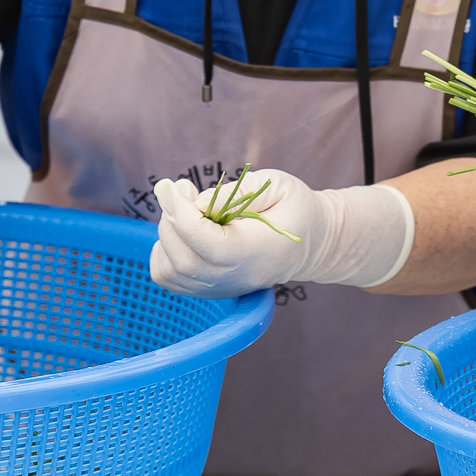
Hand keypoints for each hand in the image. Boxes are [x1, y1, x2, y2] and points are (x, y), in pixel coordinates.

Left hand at [149, 170, 412, 298]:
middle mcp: (236, 277)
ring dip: (165, 235)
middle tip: (179, 189)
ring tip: (184, 208)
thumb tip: (196, 204)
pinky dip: (163, 251)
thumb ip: (238, 192)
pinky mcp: (209, 289)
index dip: (184, 216)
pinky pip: (169, 277)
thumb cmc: (295, 208)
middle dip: (170, 220)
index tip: (174, 187)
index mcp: (256, 252)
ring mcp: (220, 288)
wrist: (311, 243)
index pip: (210, 246)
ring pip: (170, 272)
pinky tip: (182, 230)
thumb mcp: (278, 186)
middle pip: (184, 263)